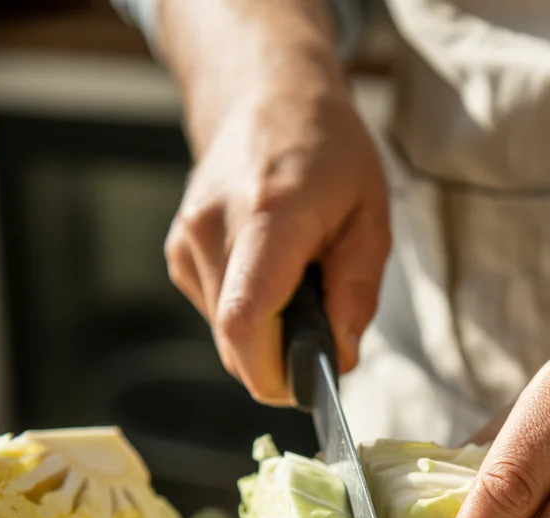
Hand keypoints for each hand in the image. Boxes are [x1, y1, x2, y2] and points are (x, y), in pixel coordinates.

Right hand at [161, 1, 389, 402]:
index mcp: (267, 216)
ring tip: (299, 286)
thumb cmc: (328, 153)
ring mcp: (187, 242)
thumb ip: (356, 293)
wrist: (266, 96)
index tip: (307, 388)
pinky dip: (250, 315)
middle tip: (324, 334)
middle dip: (281, 362)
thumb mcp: (370, 217)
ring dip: (268, 336)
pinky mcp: (179, 254)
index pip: (245, 322)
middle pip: (235, 343)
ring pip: (226, 336)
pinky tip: (272, 275)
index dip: (273, 375)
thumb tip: (339, 360)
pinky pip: (217, 314)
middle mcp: (212, 230)